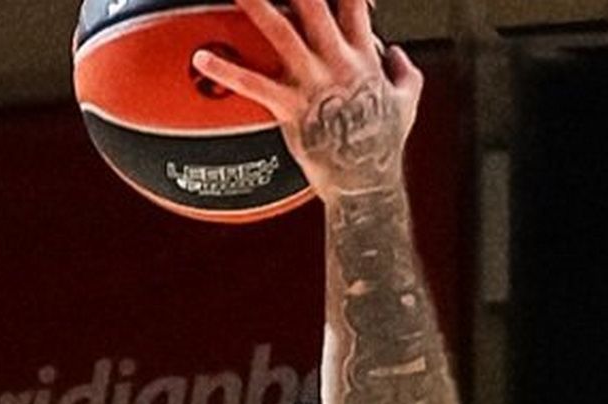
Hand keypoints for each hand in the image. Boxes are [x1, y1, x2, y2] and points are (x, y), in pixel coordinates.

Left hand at [191, 0, 423, 197]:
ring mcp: (313, 81)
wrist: (365, 182)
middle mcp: (337, 60)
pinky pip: (253, 84)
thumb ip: (403, 71)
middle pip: (313, 4)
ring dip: (256, 5)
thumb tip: (395, 52)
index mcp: (363, 55)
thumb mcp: (407, 102)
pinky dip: (225, 71)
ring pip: (281, 31)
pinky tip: (200, 58)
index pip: (353, 2)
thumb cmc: (382, 144)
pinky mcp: (291, 107)